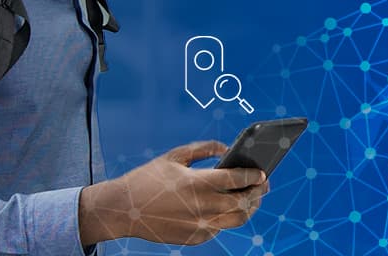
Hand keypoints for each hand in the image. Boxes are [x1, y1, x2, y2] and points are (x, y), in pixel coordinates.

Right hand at [77, 140, 270, 245]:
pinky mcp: (196, 237)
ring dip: (248, 208)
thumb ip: (203, 149)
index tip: (263, 172)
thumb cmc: (148, 179)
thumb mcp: (174, 156)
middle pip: (245, 201)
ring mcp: (201, 225)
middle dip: (258, 192)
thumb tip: (226, 148)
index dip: (255, 175)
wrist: (124, 209)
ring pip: (238, 219)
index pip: (239, 179)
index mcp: (199, 183)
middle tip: (263, 185)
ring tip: (250, 199)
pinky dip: (226, 217)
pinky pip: (220, 228)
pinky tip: (224, 208)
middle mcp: (204, 206)